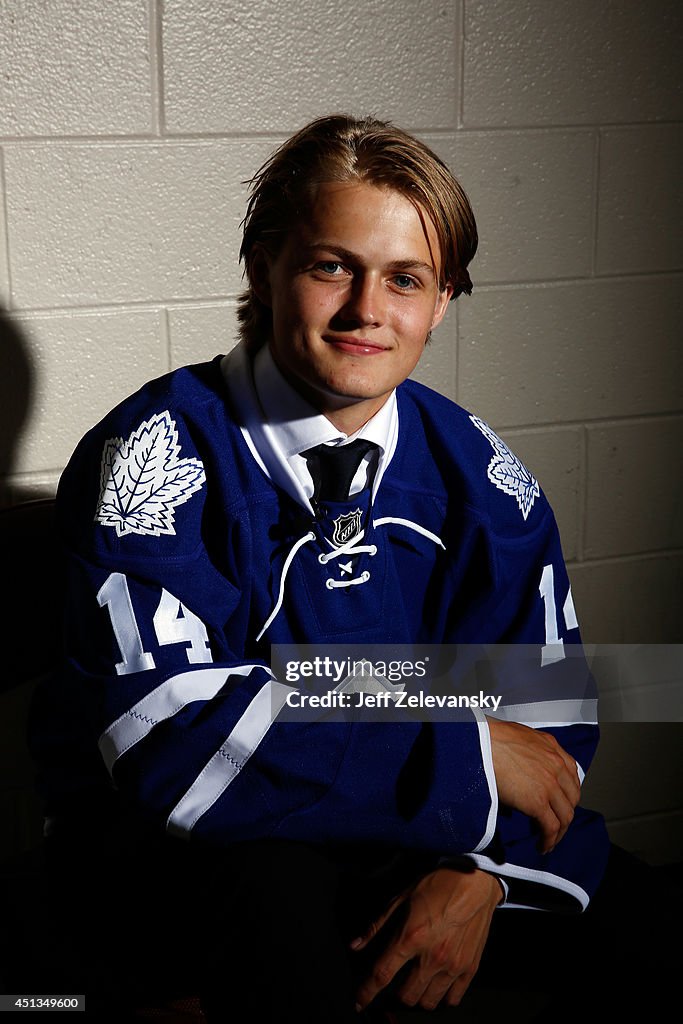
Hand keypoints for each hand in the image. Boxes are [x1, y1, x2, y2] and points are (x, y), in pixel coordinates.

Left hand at [352, 868, 502, 1012]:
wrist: (475, 880)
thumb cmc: (438, 885)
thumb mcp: (401, 898)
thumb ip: (377, 926)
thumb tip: (355, 945)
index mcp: (411, 937)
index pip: (381, 975)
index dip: (366, 993)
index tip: (358, 1003)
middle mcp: (432, 956)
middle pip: (405, 997)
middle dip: (395, 993)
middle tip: (396, 980)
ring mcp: (453, 965)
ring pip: (428, 1002)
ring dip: (418, 996)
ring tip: (416, 981)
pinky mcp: (470, 968)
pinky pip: (452, 999)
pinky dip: (442, 996)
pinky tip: (437, 983)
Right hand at [486, 717, 579, 852]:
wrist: (478, 742)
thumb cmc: (487, 737)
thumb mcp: (516, 738)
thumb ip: (527, 753)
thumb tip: (518, 773)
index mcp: (551, 747)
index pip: (571, 775)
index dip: (567, 793)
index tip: (559, 802)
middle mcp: (556, 764)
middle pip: (572, 797)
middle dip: (564, 812)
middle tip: (555, 823)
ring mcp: (549, 784)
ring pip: (565, 815)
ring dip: (559, 832)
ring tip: (549, 840)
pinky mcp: (538, 801)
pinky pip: (551, 827)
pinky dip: (549, 840)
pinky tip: (542, 846)